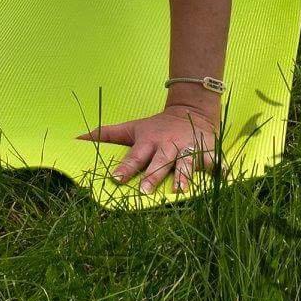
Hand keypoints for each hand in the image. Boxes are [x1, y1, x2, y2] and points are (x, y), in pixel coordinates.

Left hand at [78, 101, 223, 194]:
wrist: (190, 110)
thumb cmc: (156, 127)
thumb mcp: (132, 128)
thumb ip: (106, 134)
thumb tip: (76, 138)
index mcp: (149, 143)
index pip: (135, 157)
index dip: (126, 167)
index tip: (116, 178)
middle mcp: (168, 146)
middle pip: (160, 162)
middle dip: (153, 176)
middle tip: (145, 191)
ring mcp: (188, 148)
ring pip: (185, 163)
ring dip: (183, 175)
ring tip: (180, 190)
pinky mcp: (208, 149)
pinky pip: (215, 160)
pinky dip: (220, 168)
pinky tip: (224, 177)